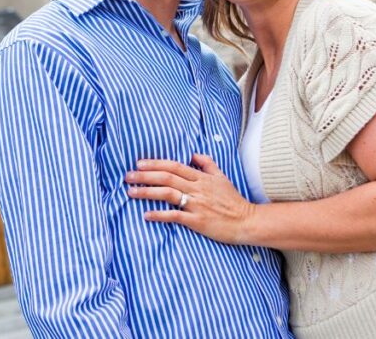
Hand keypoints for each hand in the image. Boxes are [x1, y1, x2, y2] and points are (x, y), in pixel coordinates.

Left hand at [126, 154, 255, 244]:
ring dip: (147, 192)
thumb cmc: (233, 200)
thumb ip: (207, 164)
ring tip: (131, 192)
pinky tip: (147, 215)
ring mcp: (197, 204)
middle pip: (167, 177)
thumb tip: (193, 154)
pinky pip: (175, 216)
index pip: (174, 166)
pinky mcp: (198, 220)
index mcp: (201, 177)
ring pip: (168, 194)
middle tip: (128, 176)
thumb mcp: (222, 177)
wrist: (247, 221)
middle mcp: (197, 188)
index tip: (139, 163)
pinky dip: (160, 215)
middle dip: (145, 176)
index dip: (155, 163)